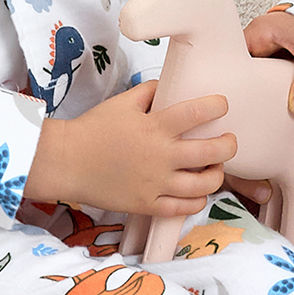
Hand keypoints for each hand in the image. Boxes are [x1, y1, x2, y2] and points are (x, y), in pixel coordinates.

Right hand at [23, 83, 234, 217]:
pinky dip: (197, 201)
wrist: (65, 162)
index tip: (222, 105)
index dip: (218, 105)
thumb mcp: (122, 102)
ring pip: (204, 185)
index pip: (198, 112)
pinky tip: (197, 193)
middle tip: (229, 140)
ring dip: (217, 175)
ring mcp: (156, 184)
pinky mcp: (147, 205)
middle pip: (212, 152)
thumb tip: (170, 85)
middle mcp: (161, 157)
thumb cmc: (91, 130)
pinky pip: (183, 208)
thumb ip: (150, 92)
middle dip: (229, 145)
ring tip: (215, 168)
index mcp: (155, 127)